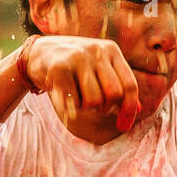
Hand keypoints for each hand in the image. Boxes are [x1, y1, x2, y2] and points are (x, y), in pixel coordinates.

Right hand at [24, 36, 140, 131]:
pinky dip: (71, 108)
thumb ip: (118, 86)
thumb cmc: (74, 67)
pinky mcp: (59, 68)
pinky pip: (74, 102)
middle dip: (106, 109)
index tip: (123, 126)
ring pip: (94, 101)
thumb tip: (138, 110)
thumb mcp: (99, 71)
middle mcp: (96, 50)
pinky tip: (64, 97)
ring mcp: (77, 57)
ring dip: (86, 108)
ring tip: (78, 97)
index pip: (130, 85)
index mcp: (111, 50)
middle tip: (95, 107)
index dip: (129, 110)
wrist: (38, 54)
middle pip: (114, 95)